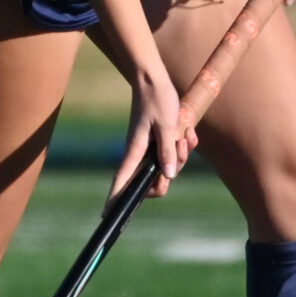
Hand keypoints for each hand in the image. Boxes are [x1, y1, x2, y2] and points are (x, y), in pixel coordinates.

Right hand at [112, 61, 191, 199]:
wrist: (155, 80)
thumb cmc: (158, 100)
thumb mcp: (168, 126)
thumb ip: (168, 151)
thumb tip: (169, 177)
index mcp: (136, 151)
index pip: (121, 181)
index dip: (114, 200)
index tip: (107, 217)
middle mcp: (140, 154)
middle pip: (155, 180)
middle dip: (173, 171)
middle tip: (180, 148)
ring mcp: (149, 149)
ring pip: (168, 167)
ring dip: (181, 154)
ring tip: (184, 135)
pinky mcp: (158, 142)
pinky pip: (172, 153)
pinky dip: (183, 145)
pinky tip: (188, 131)